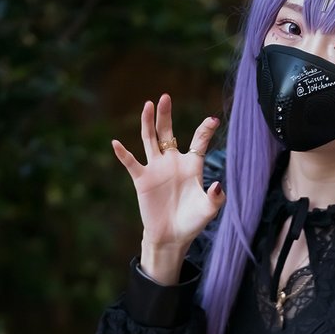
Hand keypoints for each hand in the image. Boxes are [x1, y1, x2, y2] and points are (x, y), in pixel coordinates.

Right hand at [112, 94, 225, 278]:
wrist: (172, 237)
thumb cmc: (192, 221)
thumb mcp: (208, 210)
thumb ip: (215, 197)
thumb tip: (218, 185)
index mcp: (191, 165)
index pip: (198, 142)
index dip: (205, 130)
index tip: (213, 120)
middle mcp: (172, 162)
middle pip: (167, 133)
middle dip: (166, 115)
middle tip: (166, 96)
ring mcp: (156, 169)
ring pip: (149, 140)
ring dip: (148, 123)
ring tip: (147, 105)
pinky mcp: (142, 180)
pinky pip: (131, 163)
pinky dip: (123, 154)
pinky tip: (116, 143)